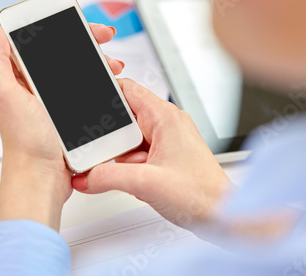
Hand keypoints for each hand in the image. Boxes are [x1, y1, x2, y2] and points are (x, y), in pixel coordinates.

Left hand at [0, 0, 123, 229]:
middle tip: (104, 33)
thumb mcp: (7, 96)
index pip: (37, 34)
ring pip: (80, 65)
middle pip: (64, 47)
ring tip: (113, 63)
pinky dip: (102, 79)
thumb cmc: (25, 143)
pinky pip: (89, 86)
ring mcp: (56, 97)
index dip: (54, 14)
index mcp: (20, 75)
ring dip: (99, 58)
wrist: (42, 178)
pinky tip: (111, 80)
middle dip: (86, 35)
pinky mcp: (71, 111)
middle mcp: (37, 83)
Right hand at [72, 79, 232, 230]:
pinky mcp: (166, 156)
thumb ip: (108, 176)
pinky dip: (130, 166)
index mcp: (165, 117)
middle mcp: (167, 124)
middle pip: (124, 118)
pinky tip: (134, 179)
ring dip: (121, 156)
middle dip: (110, 139)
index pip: (126, 89)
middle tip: (104, 155)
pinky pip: (138, 153)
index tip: (86, 104)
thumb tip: (86, 176)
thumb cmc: (201, 194)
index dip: (103, 92)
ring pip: (129, 139)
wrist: (220, 216)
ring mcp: (167, 140)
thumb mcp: (145, 183)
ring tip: (129, 173)